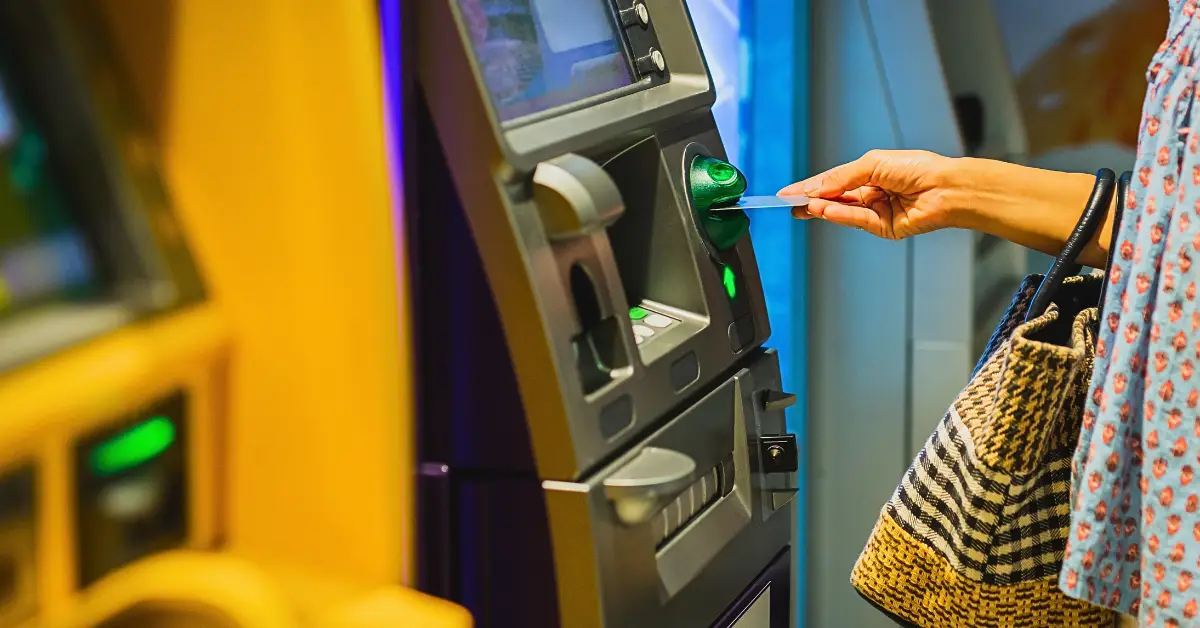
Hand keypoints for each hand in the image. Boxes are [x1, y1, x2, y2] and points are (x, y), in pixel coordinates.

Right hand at [778, 149, 957, 239]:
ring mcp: (876, 211)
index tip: (788, 193)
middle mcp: (871, 193)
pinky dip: (841, 216)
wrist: (945, 187)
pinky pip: (857, 221)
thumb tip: (816, 188)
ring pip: (843, 211)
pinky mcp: (883, 228)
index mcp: (869, 173)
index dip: (810, 186)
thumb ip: (842, 177)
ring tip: (806, 207)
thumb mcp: (872, 164)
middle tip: (790, 205)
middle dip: (812, 200)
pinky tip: (826, 210)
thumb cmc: (917, 168)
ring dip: (824, 208)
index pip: (832, 181)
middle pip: (834, 198)